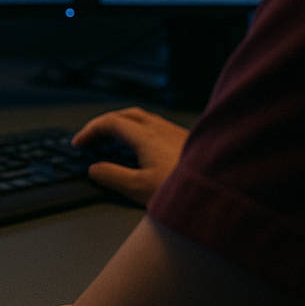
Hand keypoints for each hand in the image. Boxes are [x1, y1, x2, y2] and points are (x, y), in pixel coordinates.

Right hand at [72, 107, 188, 204]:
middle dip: (105, 124)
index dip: (90, 131)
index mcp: (145, 136)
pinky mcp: (186, 141)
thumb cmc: (185, 190)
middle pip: (126, 115)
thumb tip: (95, 169)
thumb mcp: (139, 188)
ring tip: (115, 142)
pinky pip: (156, 126)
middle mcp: (161, 128)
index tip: (79, 143)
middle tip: (92, 138)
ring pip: (143, 119)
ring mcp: (175, 132)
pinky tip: (144, 149)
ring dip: (123, 125)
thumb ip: (113, 176)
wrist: (225, 188)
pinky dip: (140, 131)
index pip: (110, 123)